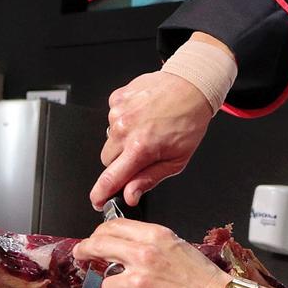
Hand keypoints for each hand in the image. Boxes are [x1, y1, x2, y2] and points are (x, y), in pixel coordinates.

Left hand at [72, 218, 229, 287]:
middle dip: (85, 250)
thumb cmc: (204, 280)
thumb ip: (150, 243)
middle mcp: (142, 255)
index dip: (98, 234)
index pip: (112, 227)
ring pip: (107, 285)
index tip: (93, 240)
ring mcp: (136, 282)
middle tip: (81, 254)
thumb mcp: (178, 247)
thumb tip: (125, 247)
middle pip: (98, 247)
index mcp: (154, 237)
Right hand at [90, 70, 213, 208]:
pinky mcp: (115, 98)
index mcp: (140, 148)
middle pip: (107, 160)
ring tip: (146, 130)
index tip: (97, 200)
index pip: (110, 178)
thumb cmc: (188, 122)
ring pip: (109, 139)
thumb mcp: (176, 160)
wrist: (191, 86)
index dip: (100, 194)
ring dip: (122, 140)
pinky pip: (111, 119)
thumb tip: (129, 195)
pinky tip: (141, 116)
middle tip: (141, 154)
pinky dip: (123, 121)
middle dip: (120, 163)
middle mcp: (124, 129)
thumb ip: (149, 179)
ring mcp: (117, 112)